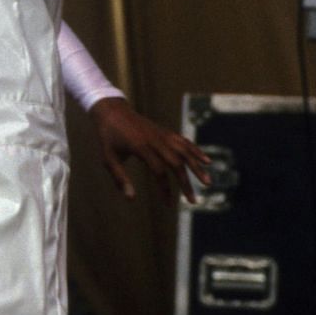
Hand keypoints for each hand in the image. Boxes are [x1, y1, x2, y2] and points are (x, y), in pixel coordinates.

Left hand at [90, 97, 211, 202]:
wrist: (111, 110)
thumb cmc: (107, 137)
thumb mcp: (108, 158)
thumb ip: (120, 178)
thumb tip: (131, 199)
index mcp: (141, 147)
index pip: (159, 172)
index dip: (165, 189)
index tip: (168, 205)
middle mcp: (155, 140)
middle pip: (176, 163)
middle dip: (186, 183)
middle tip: (193, 201)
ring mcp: (162, 135)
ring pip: (184, 151)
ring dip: (197, 167)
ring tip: (207, 182)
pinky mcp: (165, 132)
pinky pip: (184, 141)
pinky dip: (195, 151)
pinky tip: (206, 161)